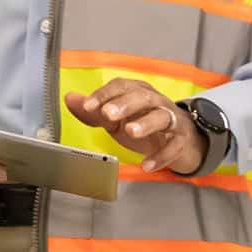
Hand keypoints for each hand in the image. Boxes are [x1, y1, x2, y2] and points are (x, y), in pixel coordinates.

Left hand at [66, 79, 204, 174]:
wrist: (180, 139)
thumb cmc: (144, 122)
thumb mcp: (117, 118)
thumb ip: (94, 111)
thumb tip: (70, 99)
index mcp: (138, 92)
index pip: (122, 86)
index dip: (104, 95)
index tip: (88, 106)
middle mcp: (156, 102)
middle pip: (143, 97)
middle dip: (124, 104)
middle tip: (108, 114)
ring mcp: (171, 120)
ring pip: (161, 116)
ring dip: (146, 123)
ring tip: (131, 131)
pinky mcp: (181, 139)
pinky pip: (174, 146)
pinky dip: (161, 155)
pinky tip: (147, 165)